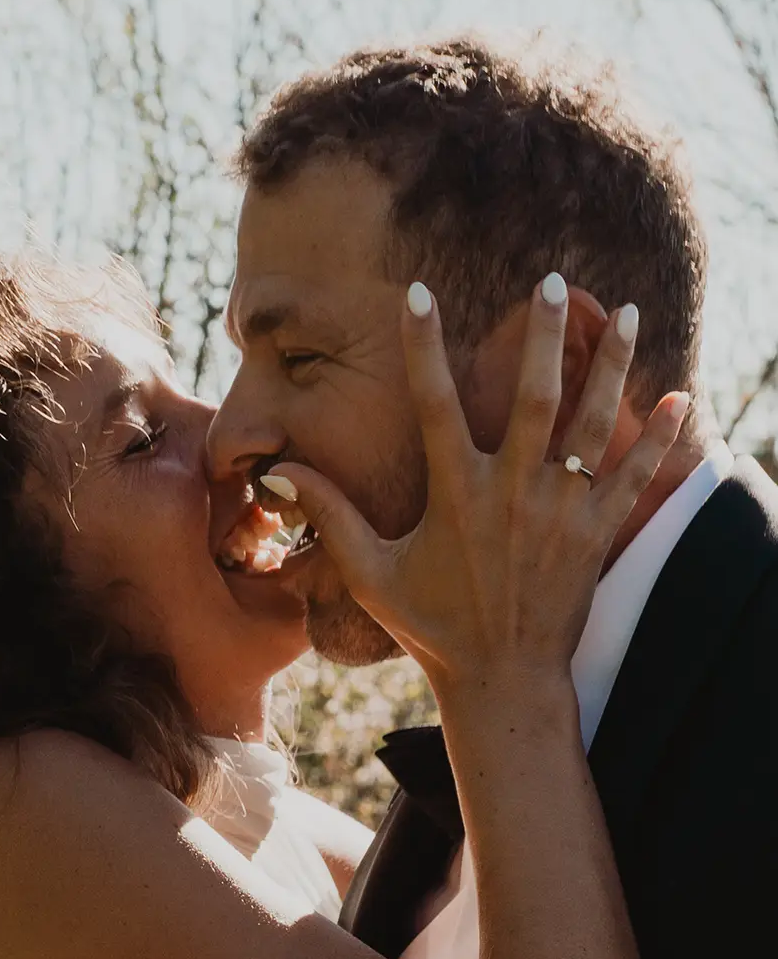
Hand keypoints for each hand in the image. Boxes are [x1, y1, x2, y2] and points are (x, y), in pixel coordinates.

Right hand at [261, 275, 688, 697]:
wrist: (502, 679)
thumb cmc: (431, 625)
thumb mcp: (370, 571)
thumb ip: (330, 514)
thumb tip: (278, 471)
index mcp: (457, 496)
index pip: (435, 403)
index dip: (424, 345)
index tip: (420, 293)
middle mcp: (513, 495)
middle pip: (536, 398)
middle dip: (545, 335)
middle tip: (552, 279)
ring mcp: (561, 513)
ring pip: (592, 424)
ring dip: (610, 364)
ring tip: (625, 309)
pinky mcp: (596, 535)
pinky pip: (634, 476)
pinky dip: (659, 437)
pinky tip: (680, 395)